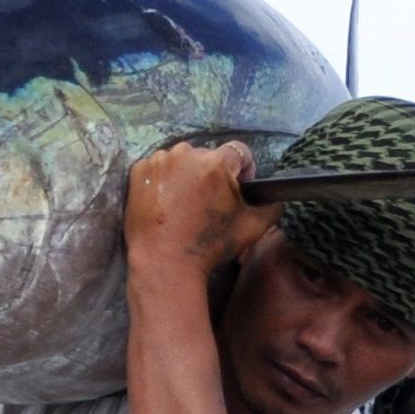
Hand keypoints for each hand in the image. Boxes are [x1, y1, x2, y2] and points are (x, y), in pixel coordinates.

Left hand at [125, 140, 274, 281]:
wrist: (164, 262)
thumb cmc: (210, 246)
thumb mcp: (252, 229)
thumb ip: (271, 208)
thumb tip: (275, 198)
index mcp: (218, 163)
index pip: (240, 151)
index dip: (244, 170)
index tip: (238, 189)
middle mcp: (187, 153)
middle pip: (208, 156)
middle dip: (213, 174)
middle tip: (209, 203)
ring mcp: (160, 160)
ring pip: (182, 160)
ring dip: (187, 175)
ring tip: (185, 204)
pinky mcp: (139, 170)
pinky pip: (159, 168)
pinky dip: (164, 180)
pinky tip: (166, 203)